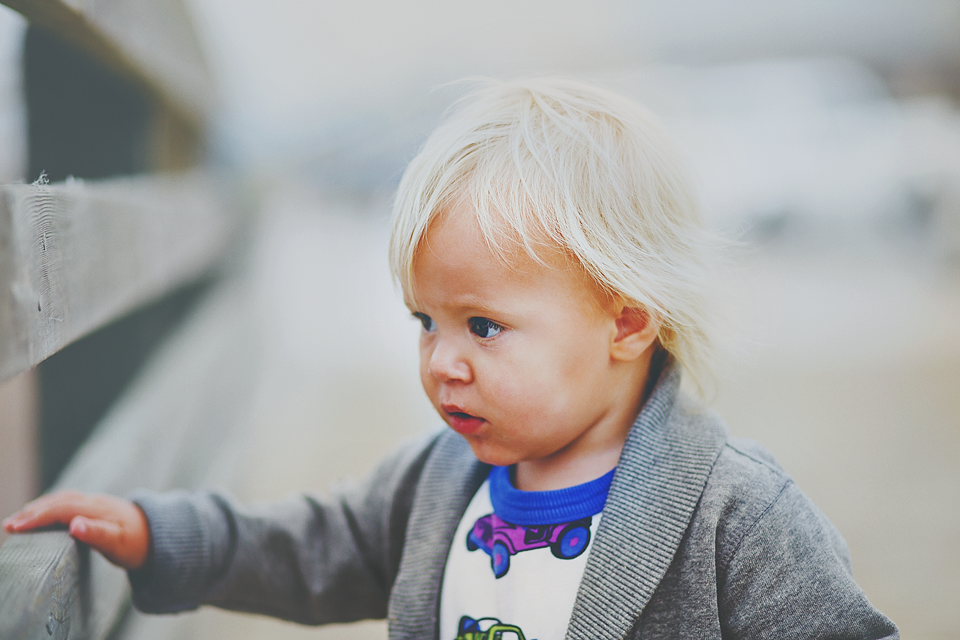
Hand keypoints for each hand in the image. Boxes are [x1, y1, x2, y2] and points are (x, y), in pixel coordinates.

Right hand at [2, 491, 148, 569]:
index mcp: (97, 509)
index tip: (15, 527)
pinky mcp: (95, 506)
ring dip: (38, 507)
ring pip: (61, 499)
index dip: (37, 517)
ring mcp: (95, 502)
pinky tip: (41, 513)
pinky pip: (67, 501)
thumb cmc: (138, 542)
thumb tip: (74, 525)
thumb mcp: (119, 542)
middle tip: (8, 526)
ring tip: (17, 520)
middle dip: (31, 513)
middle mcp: (94, 501)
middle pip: (57, 501)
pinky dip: (50, 506)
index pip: (60, 509)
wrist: (159, 532)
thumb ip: (97, 534)